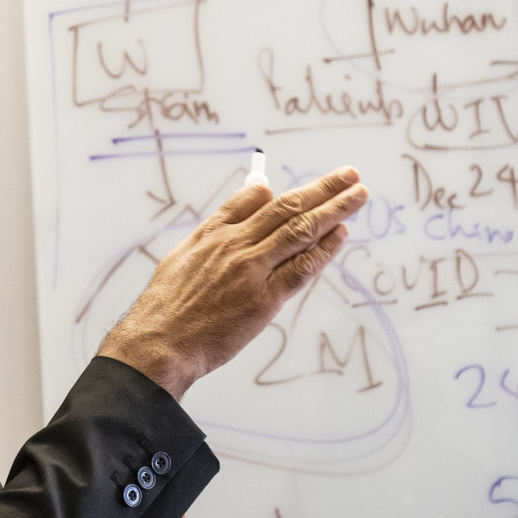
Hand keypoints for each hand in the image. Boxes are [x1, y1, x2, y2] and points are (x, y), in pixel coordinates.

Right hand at [99, 166, 366, 399]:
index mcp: (212, 233)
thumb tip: (238, 215)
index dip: (280, 190)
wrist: (160, 343)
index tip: (301, 187)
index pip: (253, 198)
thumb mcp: (180, 257)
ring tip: (357, 194)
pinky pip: (302, 268)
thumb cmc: (166, 306)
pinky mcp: (264, 299)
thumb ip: (212, 233)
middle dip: (322, 188)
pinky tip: (340, 235)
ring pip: (300, 230)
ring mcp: (252, 270)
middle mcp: (235, 244)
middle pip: (286, 207)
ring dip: (334, 210)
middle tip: (349, 174)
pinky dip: (324, 249)